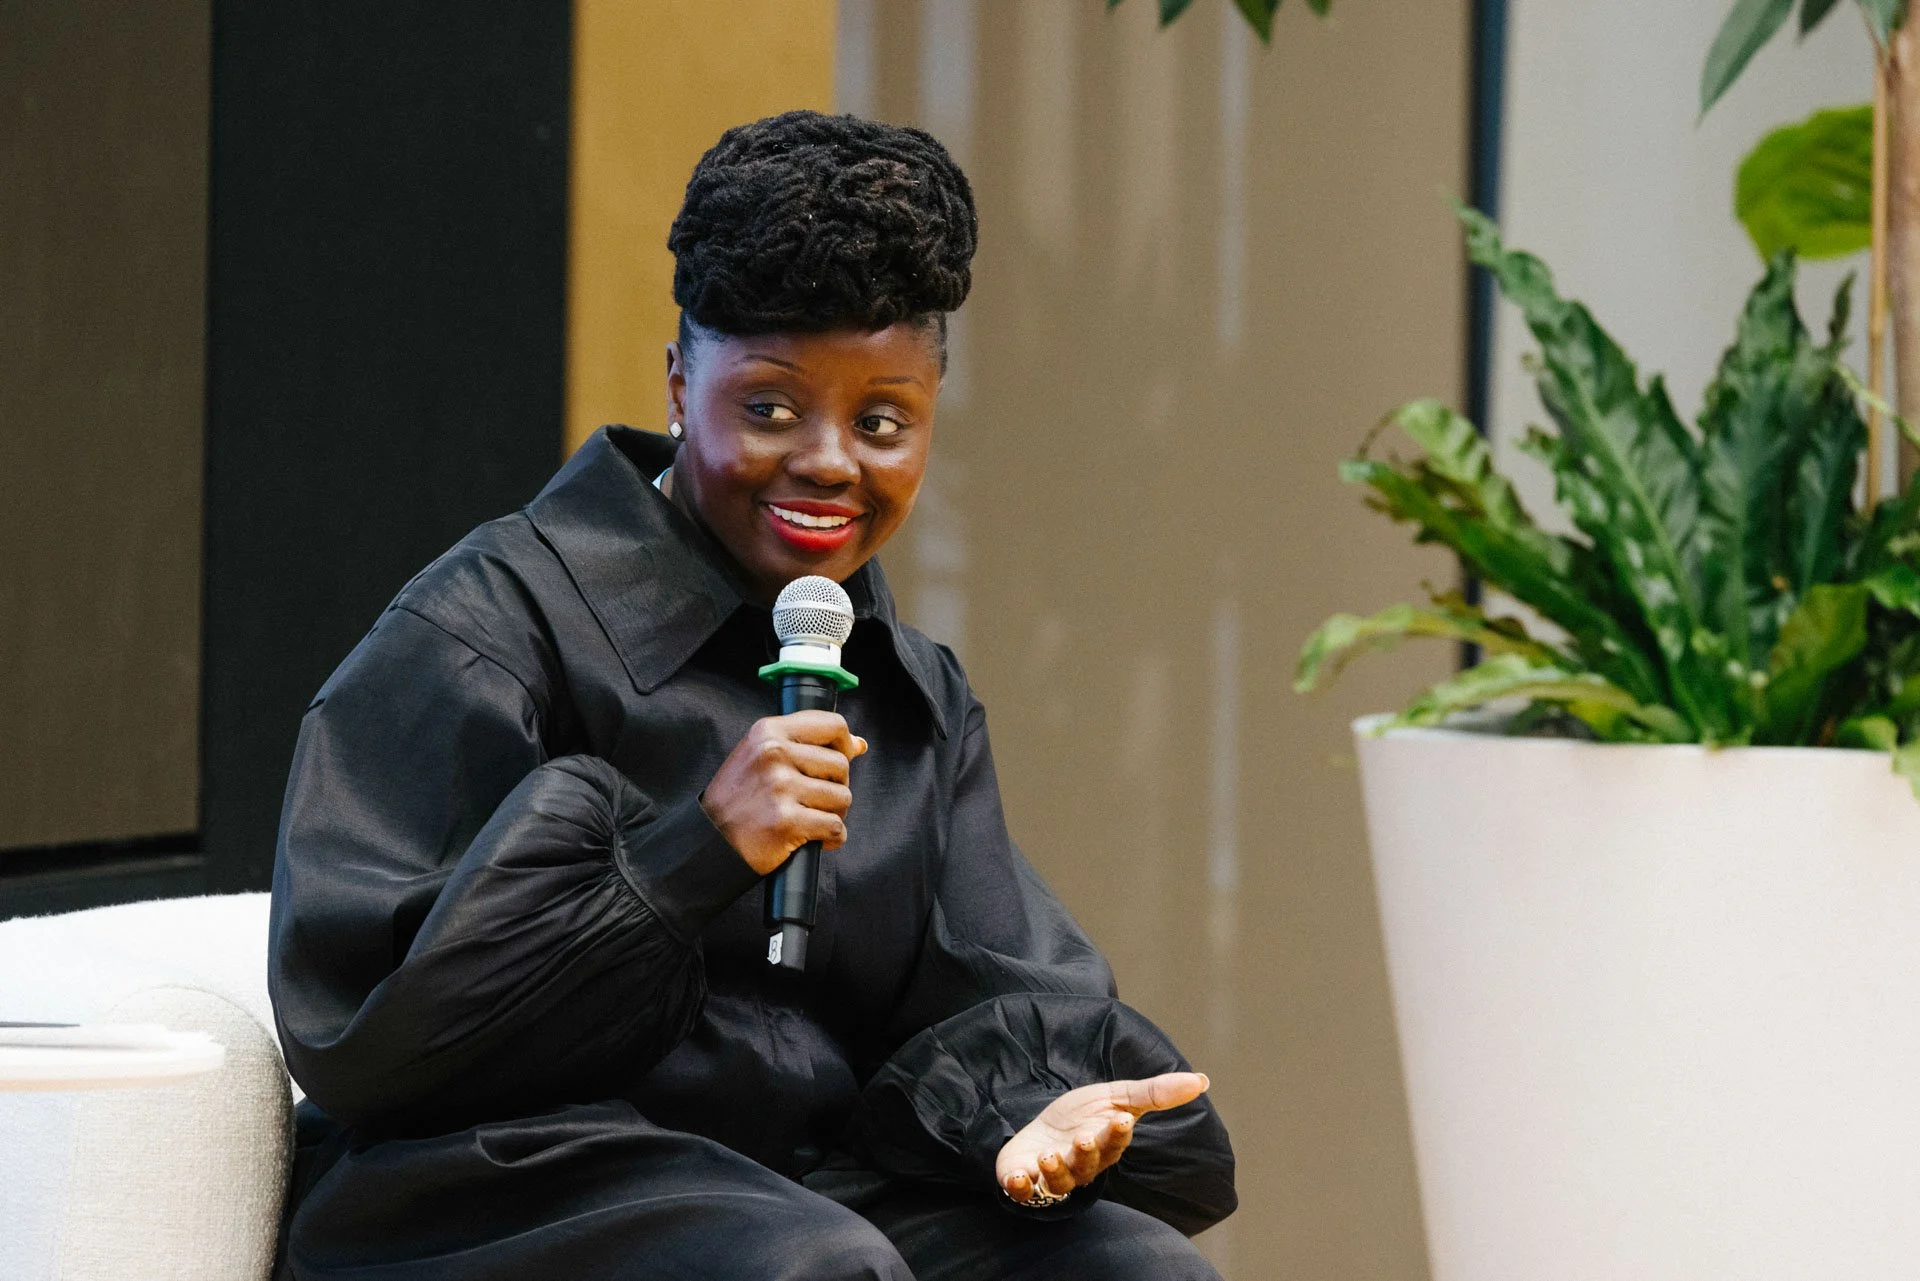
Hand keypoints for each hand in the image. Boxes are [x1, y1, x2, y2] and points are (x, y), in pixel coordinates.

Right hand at [701, 711, 867, 874]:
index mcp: (769, 732)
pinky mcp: (787, 821)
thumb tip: (858, 744)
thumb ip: (806, 745)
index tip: (840, 759)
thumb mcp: (761, 756)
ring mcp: (780, 788)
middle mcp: (774, 755)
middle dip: (836, 786)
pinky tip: (812, 837)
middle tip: (813, 799)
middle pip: (841, 765)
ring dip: (834, 814)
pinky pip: (835, 827)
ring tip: (809, 818)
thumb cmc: (737, 800)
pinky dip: (831, 837)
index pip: (832, 725)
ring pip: (843, 797)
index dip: (844, 744)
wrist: (709, 841)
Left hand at [995, 1072, 1209, 1205]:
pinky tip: (1020, 1176)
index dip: (1117, 1133)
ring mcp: (1051, 1175)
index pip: (1114, 1142)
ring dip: (1055, 1170)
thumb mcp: (1116, 1097)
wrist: (1039, 1130)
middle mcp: (1081, 1165)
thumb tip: (1202, 1080)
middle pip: (1087, 1164)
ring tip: (1049, 1156)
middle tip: (1083, 1138)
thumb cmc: (1082, 1117)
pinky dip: (1021, 1186)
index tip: (1120, 1118)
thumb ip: (1155, 1093)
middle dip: (1086, 1153)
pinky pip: (1023, 1191)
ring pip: (1058, 1181)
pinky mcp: (1022, 1179)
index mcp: (1104, 1145)